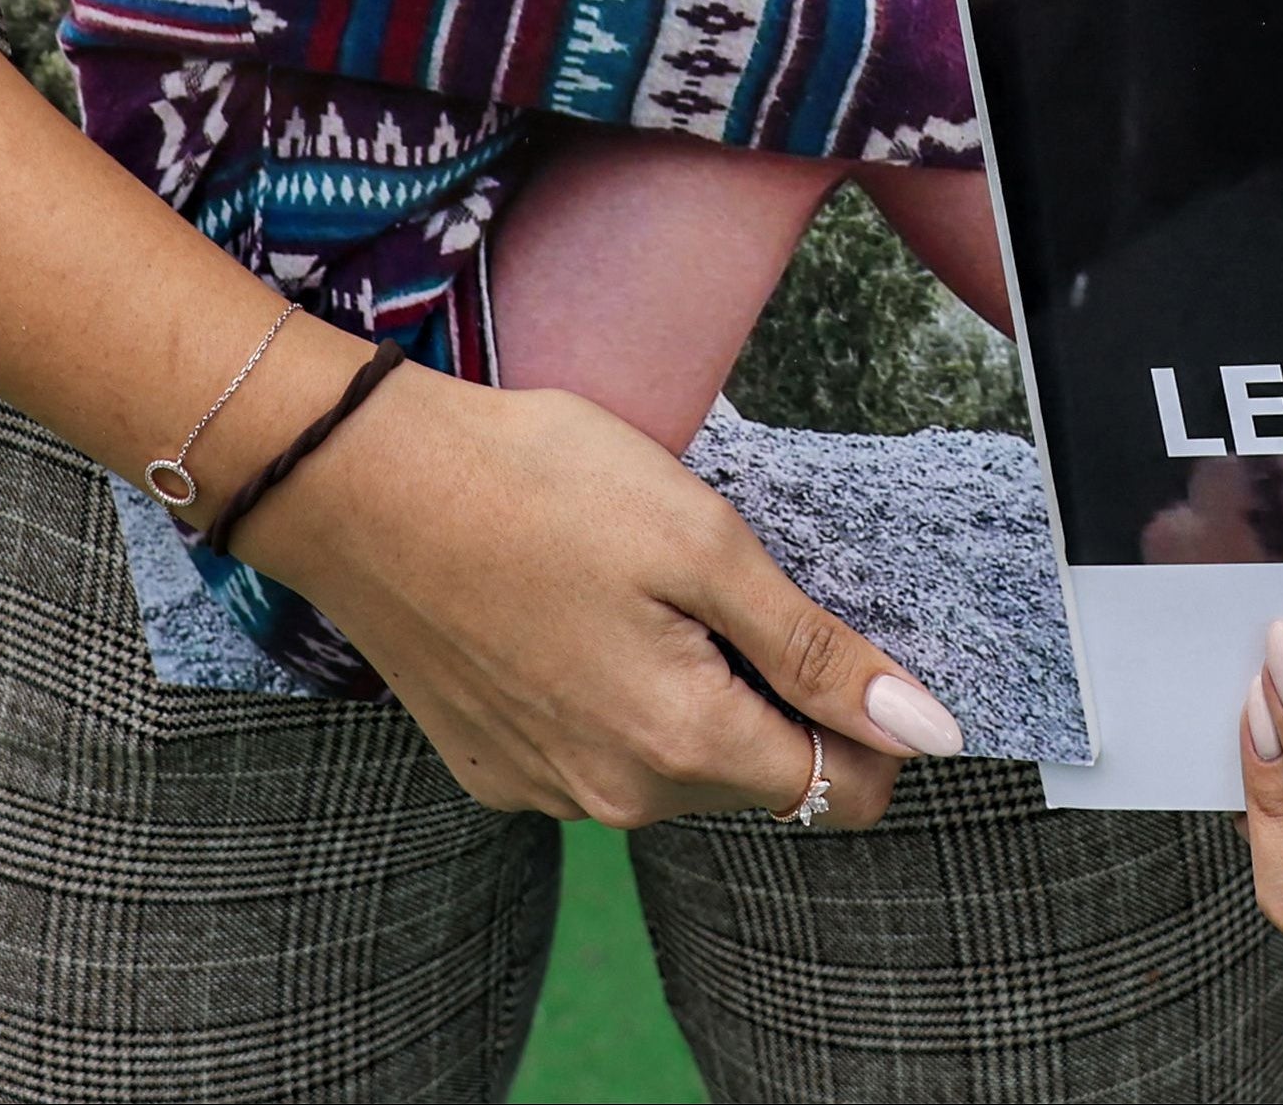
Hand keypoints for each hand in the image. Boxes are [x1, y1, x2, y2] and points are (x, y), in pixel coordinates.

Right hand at [235, 349, 959, 828]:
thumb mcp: (703, 543)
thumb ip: (816, 650)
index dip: (868, 719)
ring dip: (689, 689)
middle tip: (719, 576)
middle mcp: (615, 798)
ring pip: (674, 761)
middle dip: (770, 692)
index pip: (841, 788)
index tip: (841, 634)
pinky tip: (572, 608)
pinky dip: (610, 692)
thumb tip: (927, 731)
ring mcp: (545, 790)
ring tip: (637, 581)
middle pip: (756, 774)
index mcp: (682, 744)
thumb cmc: (535, 487)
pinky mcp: (492, 766)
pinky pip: (595, 750)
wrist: (355, 484)